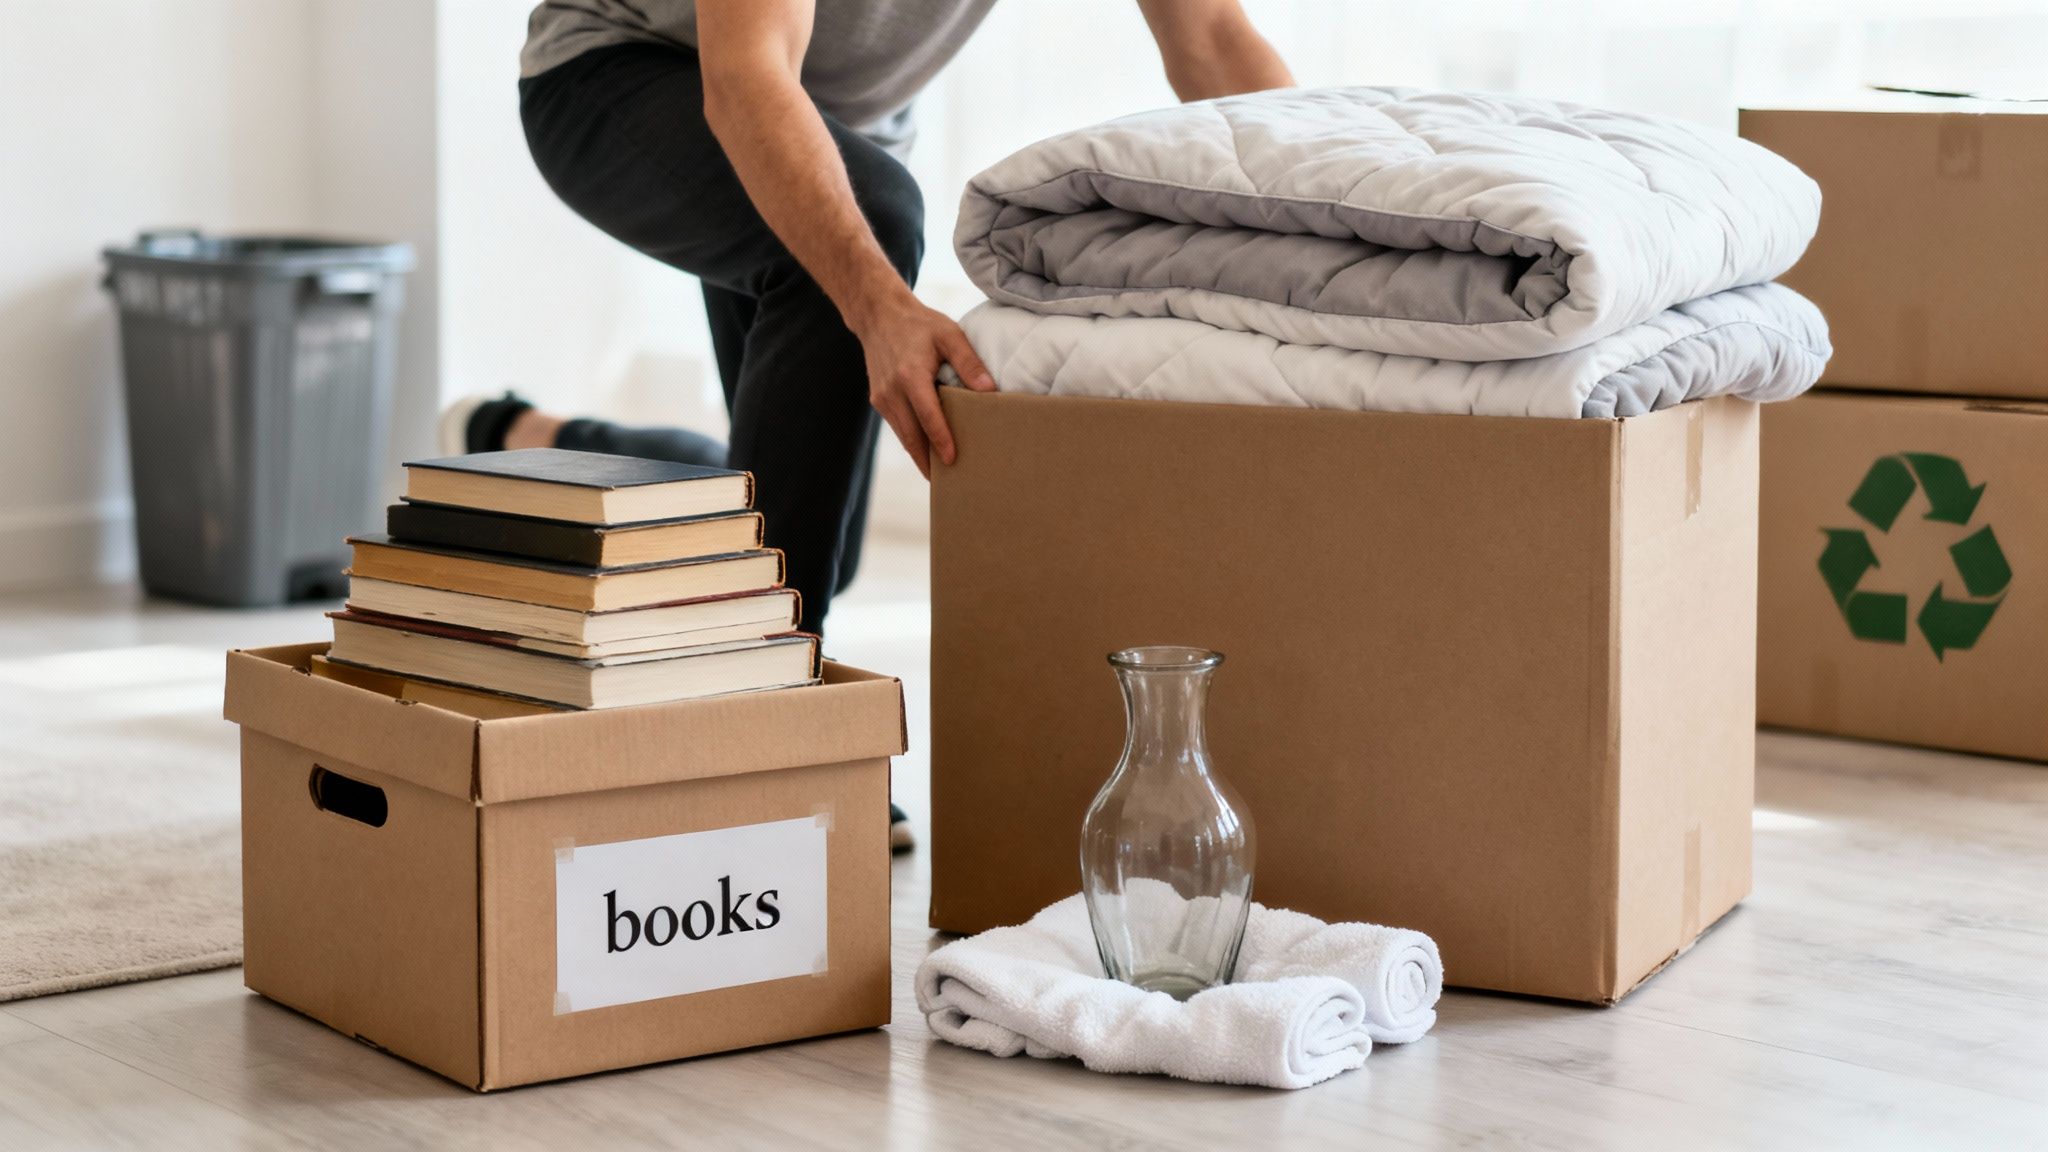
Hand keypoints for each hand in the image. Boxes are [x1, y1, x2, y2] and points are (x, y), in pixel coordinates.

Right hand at [850, 291, 996, 477]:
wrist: (878, 316)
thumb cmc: (919, 324)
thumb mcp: (949, 334)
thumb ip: (969, 362)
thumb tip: (989, 390)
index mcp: (910, 375)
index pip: (927, 416)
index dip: (940, 440)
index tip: (952, 460)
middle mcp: (892, 391)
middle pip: (912, 436)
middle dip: (929, 462)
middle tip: (951, 483)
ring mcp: (882, 398)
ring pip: (903, 436)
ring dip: (921, 456)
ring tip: (942, 475)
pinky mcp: (878, 400)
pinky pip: (898, 427)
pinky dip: (913, 442)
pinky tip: (929, 451)